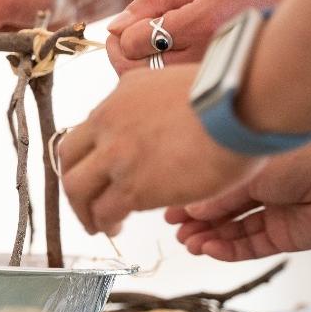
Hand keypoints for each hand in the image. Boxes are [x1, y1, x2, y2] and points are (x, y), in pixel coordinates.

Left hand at [57, 65, 259, 235]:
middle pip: (69, 159)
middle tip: (85, 200)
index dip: (87, 154)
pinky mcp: (133, 186)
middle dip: (74, 183)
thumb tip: (166, 117)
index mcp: (122, 94)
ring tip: (97, 223)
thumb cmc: (231, 94)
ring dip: (83, 209)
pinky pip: (104, 211)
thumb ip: (158, 103)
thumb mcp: (176, 84)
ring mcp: (117, 154)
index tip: (96, 169)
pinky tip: (114, 227)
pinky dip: (103, 222)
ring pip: (77, 188)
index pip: (87, 128)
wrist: (241, 103)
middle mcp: (110, 122)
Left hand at [105, 0, 310, 73]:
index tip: (122, 29)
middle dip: (120, 56)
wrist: (301, 14)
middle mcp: (205, 55)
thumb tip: (116, 24)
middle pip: (136, 72)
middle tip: (121, 42)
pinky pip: (171, 97)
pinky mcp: (216, 91)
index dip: (121, 37)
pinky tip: (166, 68)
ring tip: (145, 52)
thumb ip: (155, 2)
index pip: (136, 42)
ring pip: (151, 90)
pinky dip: (157, 85)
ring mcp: (211, 78)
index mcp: (201, 22)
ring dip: (136, 72)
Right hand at [165, 133, 310, 261]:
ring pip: (234, 232)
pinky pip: (251, 247)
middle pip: (223, 213)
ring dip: (210, 239)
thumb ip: (221, 196)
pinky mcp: (284, 238)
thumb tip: (191, 212)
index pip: (216, 189)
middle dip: (198, 223)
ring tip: (189, 244)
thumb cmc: (301, 160)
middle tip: (176, 233)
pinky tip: (210, 249)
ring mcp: (273, 216)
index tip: (168, 212)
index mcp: (254, 169)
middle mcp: (263, 192)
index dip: (193, 201)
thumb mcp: (250, 174)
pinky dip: (229, 250)